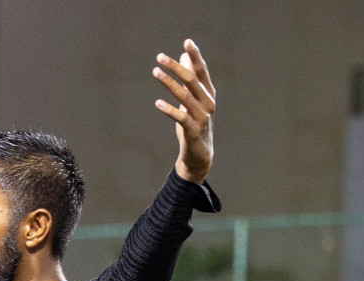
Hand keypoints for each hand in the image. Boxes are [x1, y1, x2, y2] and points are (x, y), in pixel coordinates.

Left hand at [153, 39, 214, 183]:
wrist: (199, 155)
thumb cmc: (194, 124)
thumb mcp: (192, 100)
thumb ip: (189, 79)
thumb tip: (184, 56)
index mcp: (208, 93)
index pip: (201, 71)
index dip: (195, 56)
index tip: (187, 41)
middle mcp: (207, 102)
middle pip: (192, 80)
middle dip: (176, 67)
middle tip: (160, 57)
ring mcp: (201, 116)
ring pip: (184, 96)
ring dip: (169, 83)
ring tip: (155, 72)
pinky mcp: (193, 130)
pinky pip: (181, 117)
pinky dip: (169, 110)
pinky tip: (158, 103)